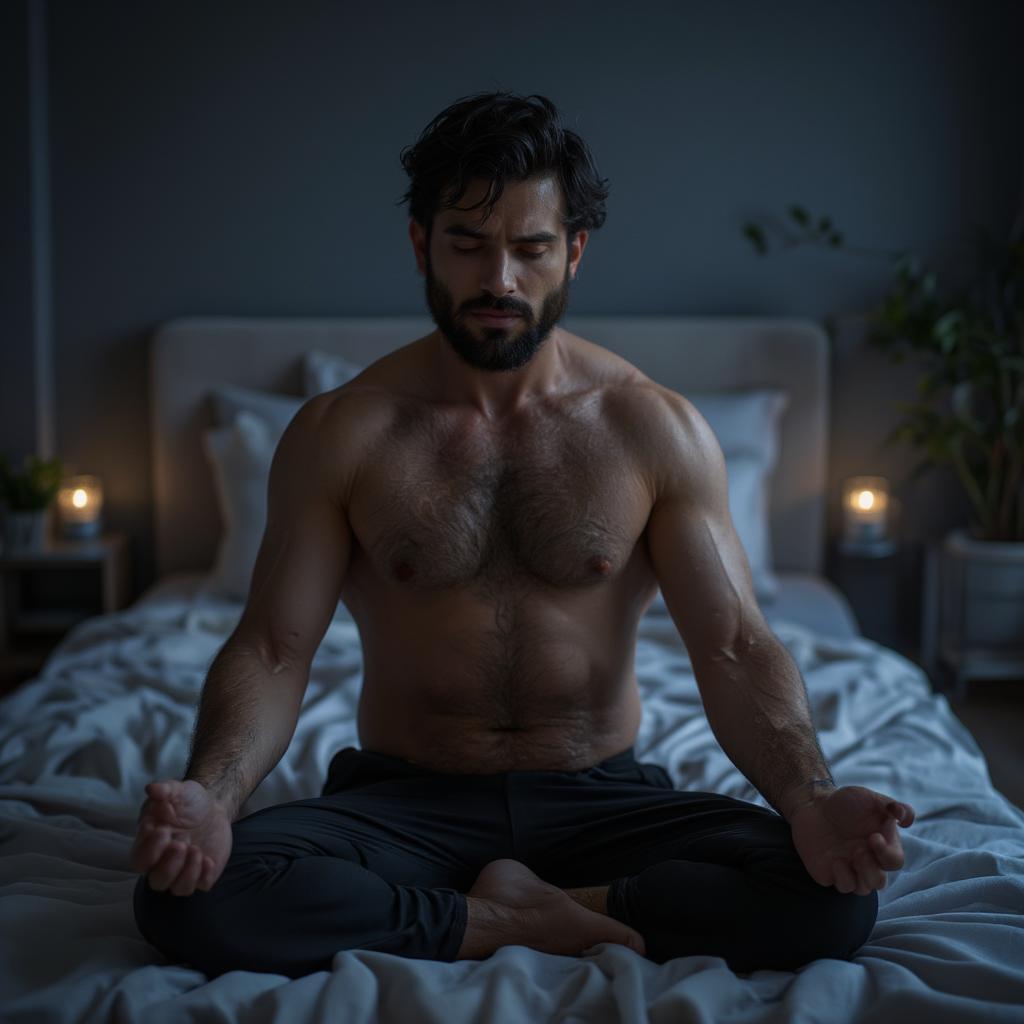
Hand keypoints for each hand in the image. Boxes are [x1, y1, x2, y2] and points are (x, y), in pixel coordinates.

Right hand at [131, 779, 233, 895]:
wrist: (212, 806)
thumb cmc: (187, 800)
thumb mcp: (176, 790)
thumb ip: (164, 790)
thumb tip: (153, 788)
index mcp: (149, 845)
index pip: (140, 859)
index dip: (149, 850)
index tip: (163, 831)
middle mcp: (163, 863)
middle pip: (157, 881)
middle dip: (168, 866)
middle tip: (181, 843)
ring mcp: (183, 869)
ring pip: (178, 888)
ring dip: (187, 873)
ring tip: (197, 850)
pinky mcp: (203, 873)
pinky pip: (201, 885)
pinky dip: (204, 877)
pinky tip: (210, 860)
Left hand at [788, 785, 914, 894]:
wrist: (813, 804)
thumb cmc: (846, 802)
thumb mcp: (870, 799)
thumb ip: (891, 806)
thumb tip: (906, 817)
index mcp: (881, 846)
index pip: (895, 861)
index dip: (887, 853)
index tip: (873, 837)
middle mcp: (867, 861)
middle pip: (880, 883)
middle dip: (873, 872)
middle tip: (860, 852)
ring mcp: (849, 869)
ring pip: (863, 889)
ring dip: (859, 877)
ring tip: (849, 857)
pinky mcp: (830, 873)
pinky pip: (842, 886)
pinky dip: (842, 877)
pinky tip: (835, 860)